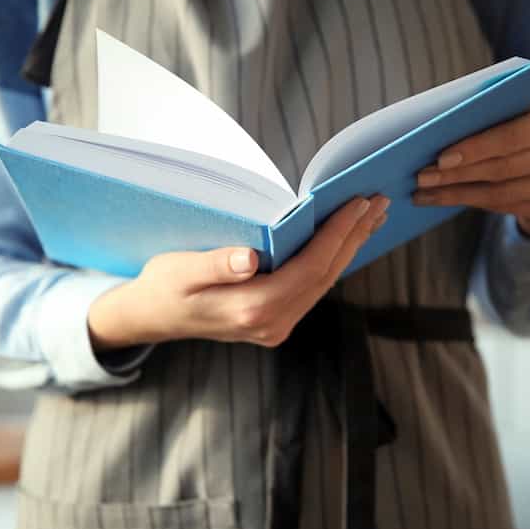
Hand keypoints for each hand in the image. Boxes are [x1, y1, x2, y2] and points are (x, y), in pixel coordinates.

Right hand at [88, 195, 390, 350]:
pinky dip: (331, 261)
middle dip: (353, 237)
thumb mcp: (180, 271)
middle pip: (325, 276)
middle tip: (378, 201)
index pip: (309, 268)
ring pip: (323, 284)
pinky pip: (312, 289)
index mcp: (251, 309)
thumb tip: (248, 260)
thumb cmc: (163, 287)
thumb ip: (215, 266)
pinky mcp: (274, 322)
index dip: (336, 234)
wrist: (151, 317)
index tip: (358, 203)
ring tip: (370, 216)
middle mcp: (271, 324)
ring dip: (348, 248)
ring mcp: (275, 327)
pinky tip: (343, 241)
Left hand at [413, 96, 529, 239]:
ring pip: (500, 193)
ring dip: (456, 193)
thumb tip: (435, 128)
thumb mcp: (516, 111)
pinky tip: (439, 198)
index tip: (440, 157)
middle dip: (457, 174)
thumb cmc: (523, 123)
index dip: (476, 148)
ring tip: (423, 191)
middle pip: (503, 168)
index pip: (512, 136)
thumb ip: (489, 114)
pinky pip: (502, 206)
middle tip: (421, 176)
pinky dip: (467, 201)